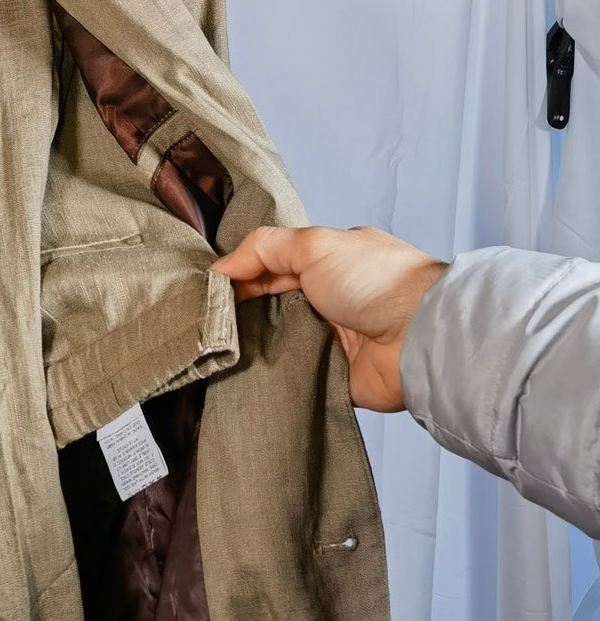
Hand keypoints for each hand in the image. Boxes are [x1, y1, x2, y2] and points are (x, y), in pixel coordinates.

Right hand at [211, 226, 448, 411]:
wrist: (419, 338)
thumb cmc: (374, 281)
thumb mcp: (315, 245)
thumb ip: (265, 248)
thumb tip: (221, 267)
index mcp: (327, 263)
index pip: (271, 266)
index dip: (238, 276)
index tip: (205, 292)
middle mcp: (326, 300)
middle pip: (268, 305)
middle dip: (237, 313)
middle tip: (200, 323)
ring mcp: (328, 339)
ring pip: (274, 342)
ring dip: (249, 345)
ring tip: (210, 350)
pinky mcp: (329, 376)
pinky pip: (289, 375)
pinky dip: (268, 375)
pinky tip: (236, 375)